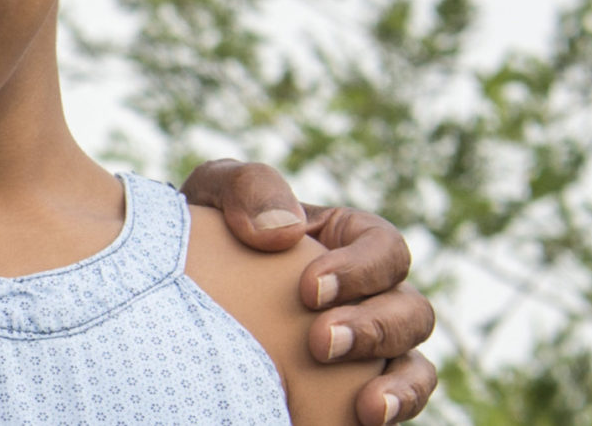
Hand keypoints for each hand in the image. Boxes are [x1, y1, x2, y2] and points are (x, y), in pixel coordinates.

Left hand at [181, 160, 438, 425]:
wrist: (176, 295)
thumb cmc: (205, 232)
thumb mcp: (215, 194)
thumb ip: (249, 189)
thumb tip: (284, 231)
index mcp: (348, 241)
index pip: (385, 250)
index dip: (361, 270)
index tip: (309, 290)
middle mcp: (371, 296)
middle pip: (411, 312)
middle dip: (375, 329)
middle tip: (320, 343)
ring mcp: (369, 349)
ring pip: (414, 365)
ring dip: (399, 385)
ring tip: (366, 406)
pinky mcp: (353, 391)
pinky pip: (397, 404)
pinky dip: (394, 410)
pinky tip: (363, 419)